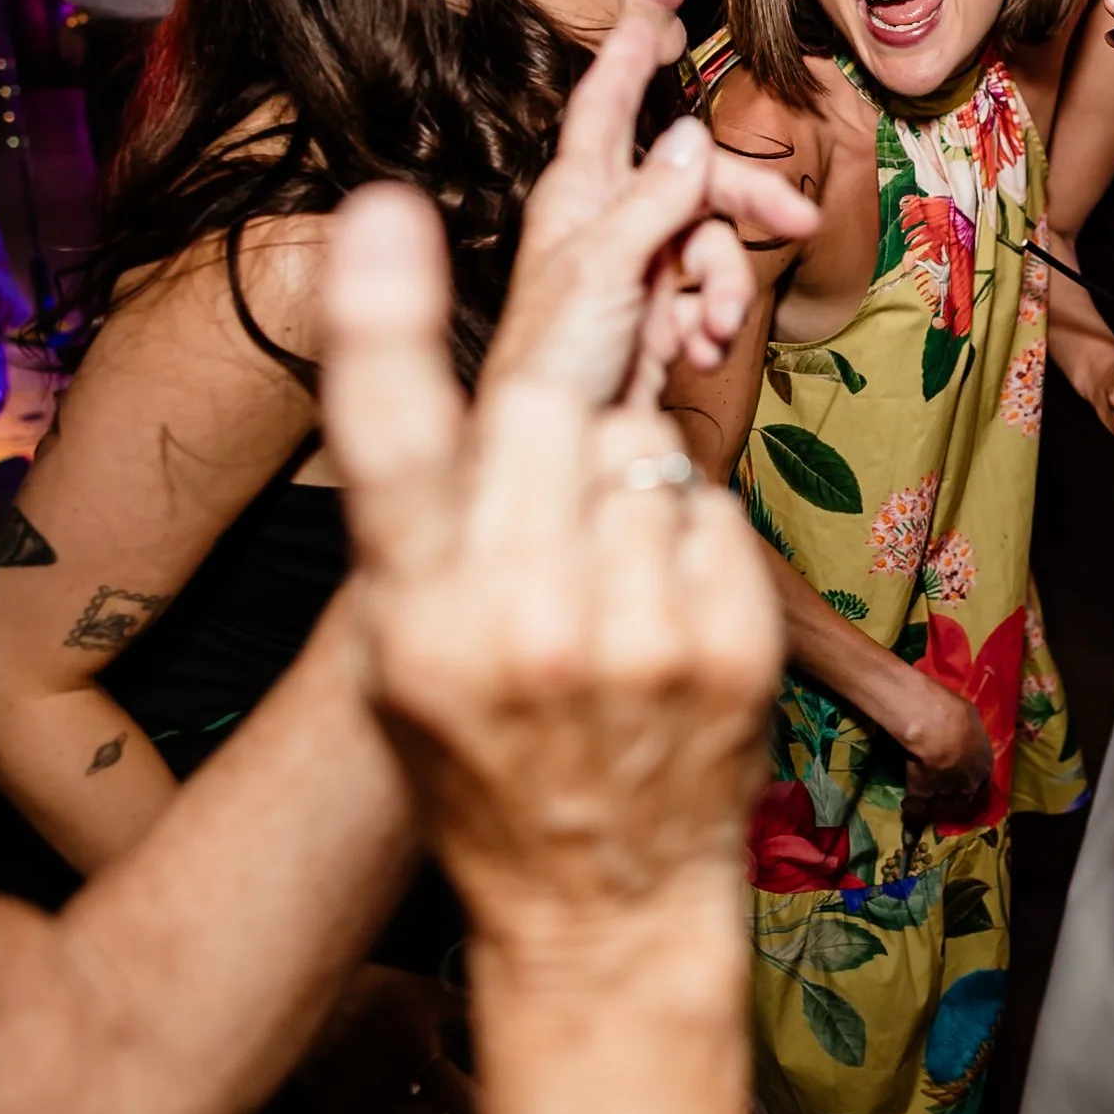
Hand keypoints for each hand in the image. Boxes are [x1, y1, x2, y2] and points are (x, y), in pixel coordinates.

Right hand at [322, 112, 783, 949]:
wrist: (605, 901)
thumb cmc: (487, 770)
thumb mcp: (403, 664)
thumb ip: (418, 531)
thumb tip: (451, 388)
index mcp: (416, 621)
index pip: (387, 452)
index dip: (382, 328)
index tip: (387, 213)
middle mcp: (522, 620)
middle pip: (544, 404)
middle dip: (558, 382)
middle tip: (552, 429)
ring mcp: (639, 633)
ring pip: (636, 444)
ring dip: (619, 479)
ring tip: (601, 580)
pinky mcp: (732, 639)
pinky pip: (705, 500)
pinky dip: (682, 530)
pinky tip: (659, 608)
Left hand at [484, 22, 819, 407]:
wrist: (559, 456)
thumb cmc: (550, 362)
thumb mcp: (603, 271)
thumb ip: (653, 202)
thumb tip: (693, 134)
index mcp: (578, 195)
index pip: (606, 108)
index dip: (627, 59)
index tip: (650, 12)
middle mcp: (606, 223)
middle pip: (694, 181)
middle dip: (745, 206)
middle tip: (798, 224)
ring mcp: (634, 271)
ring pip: (711, 245)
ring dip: (726, 288)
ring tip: (711, 330)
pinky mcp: (655, 318)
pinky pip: (707, 297)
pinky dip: (713, 322)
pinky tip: (698, 350)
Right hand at [897, 674, 992, 817]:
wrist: (938, 729)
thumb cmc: (958, 716)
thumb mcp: (971, 718)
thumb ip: (968, 729)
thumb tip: (963, 724)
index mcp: (984, 764)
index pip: (983, 780)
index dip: (974, 780)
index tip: (966, 778)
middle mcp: (969, 782)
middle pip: (964, 796)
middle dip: (956, 795)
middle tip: (946, 792)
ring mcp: (947, 791)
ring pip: (942, 801)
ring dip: (936, 801)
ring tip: (926, 800)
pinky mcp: (924, 793)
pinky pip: (917, 805)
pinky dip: (912, 808)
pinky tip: (907, 808)